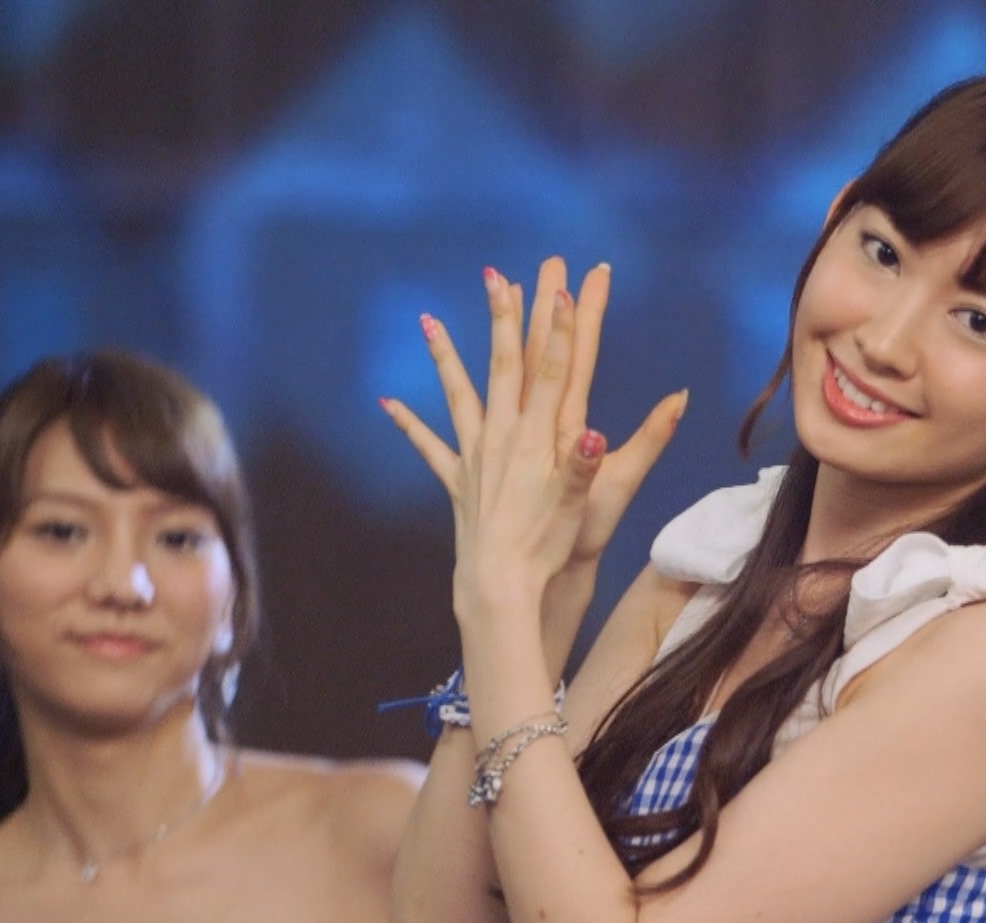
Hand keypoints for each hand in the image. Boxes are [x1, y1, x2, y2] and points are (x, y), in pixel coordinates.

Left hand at [384, 260, 685, 620]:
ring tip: (429, 320)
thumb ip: (589, 464)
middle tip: (503, 275)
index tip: (563, 288)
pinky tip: (388, 404)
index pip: (554, 370)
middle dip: (509, 317)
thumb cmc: (549, 545)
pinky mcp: (459, 479)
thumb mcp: (583, 504)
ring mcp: (476, 454)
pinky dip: (409, 424)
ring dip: (446, 354)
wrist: (501, 584)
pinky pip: (429, 446)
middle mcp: (504, 436)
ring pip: (460, 392)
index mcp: (539, 437)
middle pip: (507, 364)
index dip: (560, 328)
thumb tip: (597, 433)